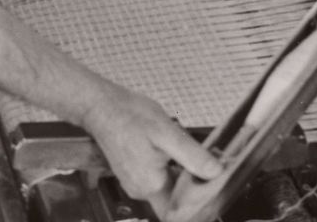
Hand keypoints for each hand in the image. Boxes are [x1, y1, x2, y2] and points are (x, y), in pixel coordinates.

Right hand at [83, 83, 221, 217]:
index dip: (195, 205)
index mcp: (150, 184)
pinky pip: (154, 177)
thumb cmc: (129, 115)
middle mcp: (140, 188)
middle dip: (189, 184)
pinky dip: (166, 166)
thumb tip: (215, 172)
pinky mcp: (131, 171)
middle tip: (202, 163)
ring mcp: (134, 181)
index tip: (209, 187)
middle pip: (173, 199)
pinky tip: (168, 148)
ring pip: (165, 187)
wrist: (101, 105)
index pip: (178, 213)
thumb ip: (192, 155)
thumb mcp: (167, 131)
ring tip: (183, 151)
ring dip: (178, 173)